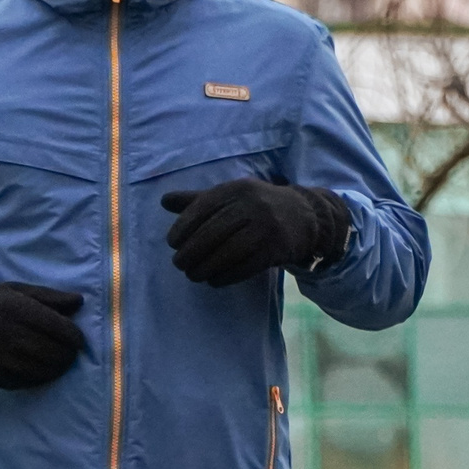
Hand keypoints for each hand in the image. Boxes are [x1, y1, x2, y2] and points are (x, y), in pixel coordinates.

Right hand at [0, 274, 84, 388]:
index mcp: (15, 306)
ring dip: (54, 370)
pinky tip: (39, 374)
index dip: (73, 337)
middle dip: (67, 356)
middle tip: (71, 356)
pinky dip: (34, 380)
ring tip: (59, 366)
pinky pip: (20, 381)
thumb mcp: (14, 290)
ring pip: (38, 369)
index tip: (78, 341)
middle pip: (50, 351)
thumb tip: (79, 302)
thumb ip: (48, 296)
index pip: (57, 326)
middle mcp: (6, 330)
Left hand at [161, 180, 349, 286]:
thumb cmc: (256, 208)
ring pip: (229, 251)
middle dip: (192, 251)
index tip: (172, 243)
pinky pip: (246, 266)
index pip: (204, 207)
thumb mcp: (230, 198)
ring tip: (192, 275)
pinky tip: (214, 280)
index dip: (184, 226)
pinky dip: (226, 276)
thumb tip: (163, 201)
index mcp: (237, 189)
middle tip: (179, 263)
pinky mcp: (277, 248)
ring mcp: (267, 227)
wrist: (304, 217)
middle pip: (214, 232)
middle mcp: (252, 205)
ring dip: (206, 267)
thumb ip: (197, 201)